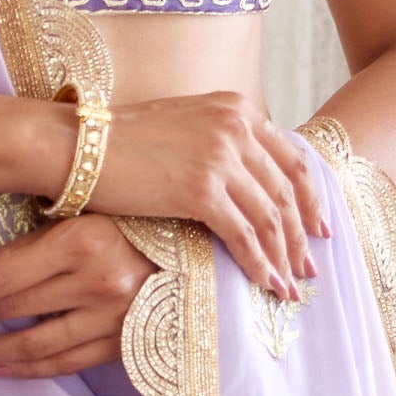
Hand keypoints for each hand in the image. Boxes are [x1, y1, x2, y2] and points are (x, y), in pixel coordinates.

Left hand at [0, 211, 156, 379]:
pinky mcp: (127, 343)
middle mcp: (99, 282)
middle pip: (9, 308)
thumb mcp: (89, 211)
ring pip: (33, 345)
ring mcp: (116, 319)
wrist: (211, 243)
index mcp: (83, 240)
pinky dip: (27, 369)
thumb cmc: (142, 215)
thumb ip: (40, 240)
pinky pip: (65, 363)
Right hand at [88, 91, 327, 296]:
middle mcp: (236, 127)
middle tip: (310, 268)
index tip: (318, 228)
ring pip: (270, 216)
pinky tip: (265, 284)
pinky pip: (243, 235)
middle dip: (301, 235)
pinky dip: (258, 263)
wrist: (77, 145)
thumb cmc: (119, 142)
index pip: (290, 158)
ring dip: (284, 256)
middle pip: (287, 190)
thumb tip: (243, 184)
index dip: (310, 198)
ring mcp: (221, 156)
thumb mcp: (183, 127)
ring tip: (290, 286)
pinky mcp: (201, 189)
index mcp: (236, 109)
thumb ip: (218, 144)